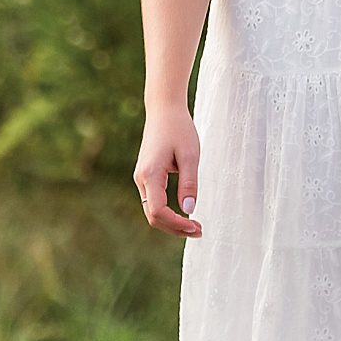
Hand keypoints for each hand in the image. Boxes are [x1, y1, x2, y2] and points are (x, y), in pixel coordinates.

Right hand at [133, 104, 202, 237]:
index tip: (196, 225)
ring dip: (171, 222)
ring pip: (152, 210)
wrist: (164, 109)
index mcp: (150, 174)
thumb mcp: (190, 155)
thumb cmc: (179, 129)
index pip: (158, 212)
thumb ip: (189, 184)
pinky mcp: (146, 175)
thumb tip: (189, 210)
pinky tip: (183, 213)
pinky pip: (153, 201)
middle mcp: (141, 178)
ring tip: (194, 226)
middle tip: (199, 231)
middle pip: (153, 216)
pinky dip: (167, 212)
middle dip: (175, 228)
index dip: (176, 224)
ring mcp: (141, 177)